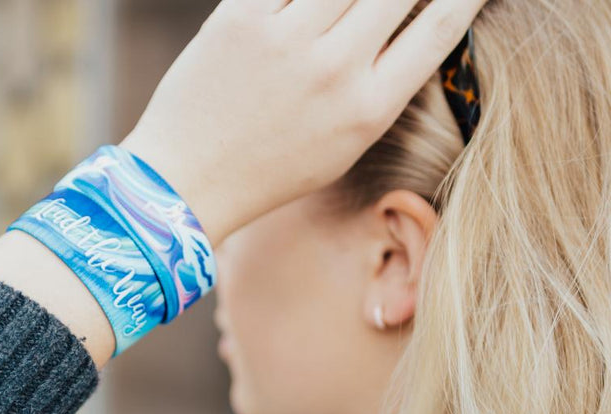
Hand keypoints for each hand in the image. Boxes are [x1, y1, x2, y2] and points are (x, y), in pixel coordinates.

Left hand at [120, 0, 487, 245]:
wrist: (187, 181)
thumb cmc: (268, 170)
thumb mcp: (339, 147)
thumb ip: (377, 88)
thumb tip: (408, 25)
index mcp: (367, 110)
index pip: (440, 26)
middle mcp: (335, 70)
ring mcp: (288, 39)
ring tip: (350, 6)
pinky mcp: (242, 17)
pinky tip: (303, 7)